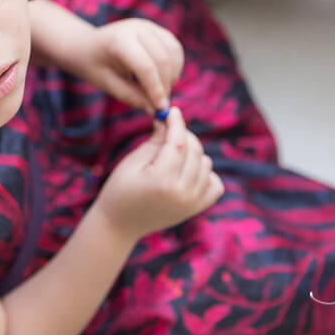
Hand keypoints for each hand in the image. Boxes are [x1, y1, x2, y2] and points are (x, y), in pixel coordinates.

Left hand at [66, 18, 183, 112]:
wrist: (87, 45)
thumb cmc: (95, 66)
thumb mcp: (108, 85)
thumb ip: (132, 96)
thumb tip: (156, 110)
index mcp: (119, 41)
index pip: (145, 66)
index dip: (156, 89)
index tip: (160, 108)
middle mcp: (136, 28)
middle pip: (163, 59)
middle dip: (165, 84)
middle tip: (160, 103)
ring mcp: (148, 26)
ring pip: (173, 52)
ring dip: (173, 75)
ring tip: (160, 90)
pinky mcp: (157, 29)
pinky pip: (175, 48)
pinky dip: (175, 66)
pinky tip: (164, 79)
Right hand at [93, 107, 223, 241]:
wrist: (119, 224)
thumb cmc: (120, 189)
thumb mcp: (133, 161)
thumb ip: (155, 141)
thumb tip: (169, 119)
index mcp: (162, 180)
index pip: (178, 143)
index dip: (177, 123)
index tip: (173, 111)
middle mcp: (182, 193)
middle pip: (195, 152)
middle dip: (185, 135)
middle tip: (170, 130)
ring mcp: (191, 203)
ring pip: (206, 164)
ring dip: (194, 153)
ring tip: (174, 153)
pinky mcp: (195, 209)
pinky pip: (215, 185)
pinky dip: (206, 174)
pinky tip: (189, 170)